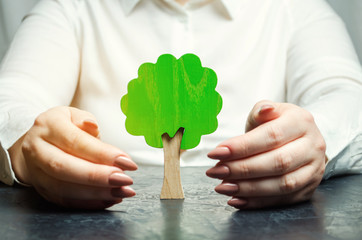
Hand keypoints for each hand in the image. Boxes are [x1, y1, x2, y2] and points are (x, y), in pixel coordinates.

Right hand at [9, 106, 137, 208]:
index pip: (76, 141)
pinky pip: (64, 201)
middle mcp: (37, 149)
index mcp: (48, 125)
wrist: (37, 142)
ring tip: (121, 192)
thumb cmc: (64, 127)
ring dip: (96, 193)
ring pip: (63, 189)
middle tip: (124, 180)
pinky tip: (110, 199)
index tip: (127, 162)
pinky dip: (89, 203)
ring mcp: (36, 172)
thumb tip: (91, 125)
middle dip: (98, 177)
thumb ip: (85, 121)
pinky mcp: (42, 190)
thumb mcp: (74, 115)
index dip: (102, 154)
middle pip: (64, 167)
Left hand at [206, 100, 325, 208]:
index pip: (271, 136)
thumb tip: (264, 110)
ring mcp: (314, 170)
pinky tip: (236, 199)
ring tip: (222, 187)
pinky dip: (258, 202)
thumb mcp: (268, 111)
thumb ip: (261, 111)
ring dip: (248, 189)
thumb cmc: (277, 124)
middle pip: (277, 162)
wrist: (300, 139)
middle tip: (216, 171)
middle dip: (241, 169)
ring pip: (282, 184)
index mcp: (301, 121)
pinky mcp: (309, 189)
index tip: (216, 153)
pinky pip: (283, 200)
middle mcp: (313, 146)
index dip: (242, 147)